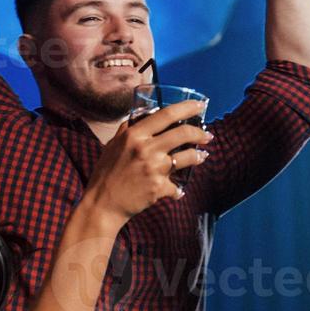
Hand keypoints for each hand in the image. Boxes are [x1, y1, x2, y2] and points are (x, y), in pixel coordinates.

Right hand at [84, 101, 212, 221]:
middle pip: (183, 133)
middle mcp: (146, 149)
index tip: (200, 105)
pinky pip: (177, 186)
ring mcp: (154, 169)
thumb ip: (127, 130)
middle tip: (206, 135)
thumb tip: (138, 117)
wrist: (102, 204)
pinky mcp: (159, 188)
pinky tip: (177, 190)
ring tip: (201, 156)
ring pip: (188, 157)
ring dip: (198, 156)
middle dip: (200, 133)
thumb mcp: (112, 145)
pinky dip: (177, 189)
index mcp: (134, 135)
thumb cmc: (106, 174)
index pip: (166, 114)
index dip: (187, 108)